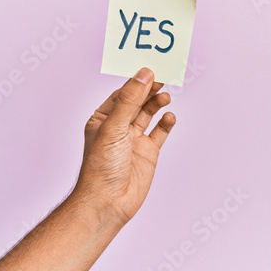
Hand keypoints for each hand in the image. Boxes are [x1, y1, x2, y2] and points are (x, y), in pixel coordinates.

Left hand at [74, 67, 175, 224]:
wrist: (108, 202)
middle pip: (137, 101)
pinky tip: (169, 117)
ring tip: (166, 96)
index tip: (151, 68)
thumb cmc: (101, 167)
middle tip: (164, 77)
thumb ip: (130, 100)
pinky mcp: (148, 152)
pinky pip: (159, 132)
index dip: (136, 81)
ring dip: (157, 103)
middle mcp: (118, 127)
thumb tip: (143, 74)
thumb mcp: (114, 127)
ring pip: (149, 114)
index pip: (122, 93)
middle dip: (149, 89)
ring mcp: (134, 140)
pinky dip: (165, 123)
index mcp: (103, 118)